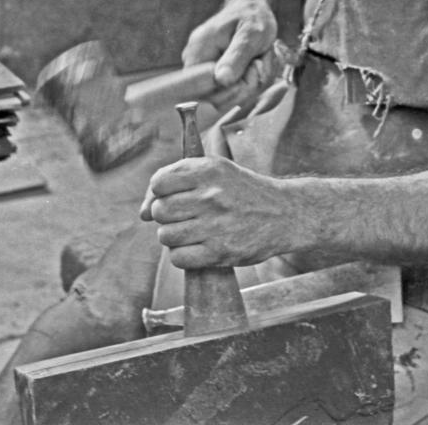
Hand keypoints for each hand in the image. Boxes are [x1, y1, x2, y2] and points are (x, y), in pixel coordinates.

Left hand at [139, 156, 295, 268]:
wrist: (285, 214)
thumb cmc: (244, 191)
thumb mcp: (218, 170)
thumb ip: (177, 180)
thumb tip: (142, 213)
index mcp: (209, 170)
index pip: (159, 183)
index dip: (159, 193)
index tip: (171, 197)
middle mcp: (211, 195)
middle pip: (160, 211)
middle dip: (166, 216)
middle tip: (186, 216)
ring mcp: (216, 225)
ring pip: (165, 236)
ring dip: (174, 237)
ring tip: (193, 232)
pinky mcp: (220, 251)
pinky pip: (178, 258)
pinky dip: (183, 255)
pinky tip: (198, 247)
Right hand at [181, 0, 278, 113]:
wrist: (252, 9)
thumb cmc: (252, 18)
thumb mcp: (250, 35)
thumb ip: (236, 57)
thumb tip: (221, 80)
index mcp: (197, 53)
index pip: (207, 91)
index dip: (234, 89)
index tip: (255, 68)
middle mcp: (192, 64)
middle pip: (216, 99)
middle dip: (246, 86)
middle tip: (261, 62)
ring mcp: (200, 72)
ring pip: (226, 98)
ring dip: (250, 84)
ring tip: (259, 61)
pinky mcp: (210, 76)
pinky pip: (229, 92)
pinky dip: (247, 83)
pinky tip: (254, 67)